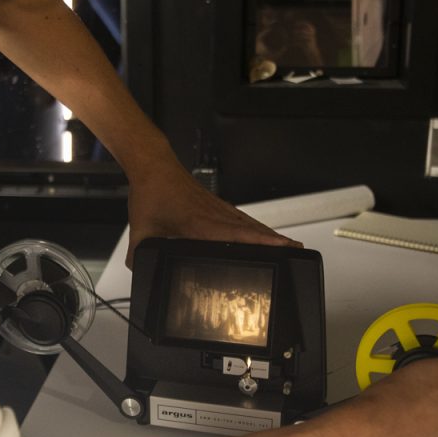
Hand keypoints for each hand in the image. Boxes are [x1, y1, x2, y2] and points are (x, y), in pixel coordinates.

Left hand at [125, 163, 299, 266]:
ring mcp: (217, 208)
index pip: (237, 236)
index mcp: (199, 223)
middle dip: (277, 241)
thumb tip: (140, 270)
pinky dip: (256, 227)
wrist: (153, 166)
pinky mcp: (215, 204)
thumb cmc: (151, 192)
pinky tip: (262, 234)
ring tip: (289, 244)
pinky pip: (242, 218)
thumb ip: (140, 254)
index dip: (261, 243)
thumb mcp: (140, 229)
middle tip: (298, 249)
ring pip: (250, 223)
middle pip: (252, 230)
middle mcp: (214, 215)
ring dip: (270, 234)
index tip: (281, 247)